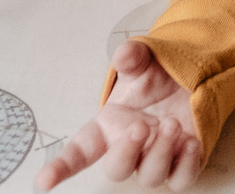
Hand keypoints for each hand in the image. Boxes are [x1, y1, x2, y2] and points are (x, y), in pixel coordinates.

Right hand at [36, 39, 199, 187]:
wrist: (191, 81)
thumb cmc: (155, 78)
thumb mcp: (142, 62)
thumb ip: (132, 57)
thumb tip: (125, 53)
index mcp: (108, 128)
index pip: (79, 152)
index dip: (61, 167)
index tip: (43, 181)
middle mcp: (128, 148)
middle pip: (117, 168)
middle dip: (126, 152)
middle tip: (140, 127)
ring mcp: (155, 159)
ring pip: (151, 175)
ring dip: (161, 152)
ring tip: (172, 124)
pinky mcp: (183, 164)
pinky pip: (182, 178)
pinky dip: (187, 164)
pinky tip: (191, 142)